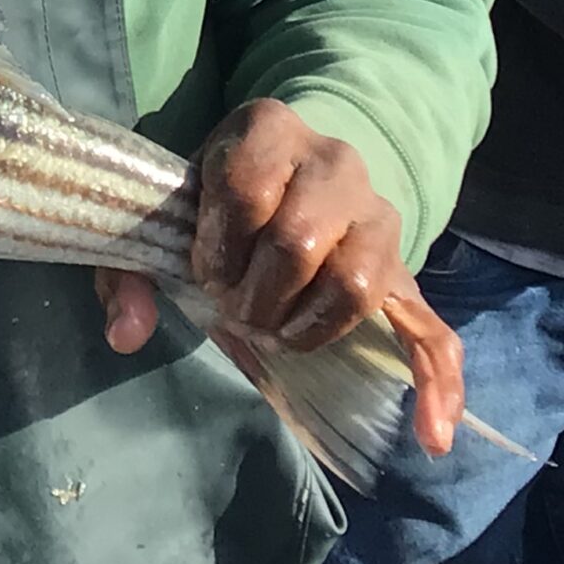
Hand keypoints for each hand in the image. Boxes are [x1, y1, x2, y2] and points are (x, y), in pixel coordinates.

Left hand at [91, 100, 465, 457]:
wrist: (283, 171)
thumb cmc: (211, 198)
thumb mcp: (163, 213)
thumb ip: (130, 268)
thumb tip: (127, 334)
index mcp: (267, 129)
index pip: (245, 190)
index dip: (217, 246)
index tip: (202, 272)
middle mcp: (334, 161)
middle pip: (299, 241)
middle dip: (258, 295)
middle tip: (235, 310)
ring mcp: (377, 213)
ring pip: (357, 280)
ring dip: (308, 326)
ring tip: (277, 333)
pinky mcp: (402, 268)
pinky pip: (431, 327)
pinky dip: (436, 382)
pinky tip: (431, 434)